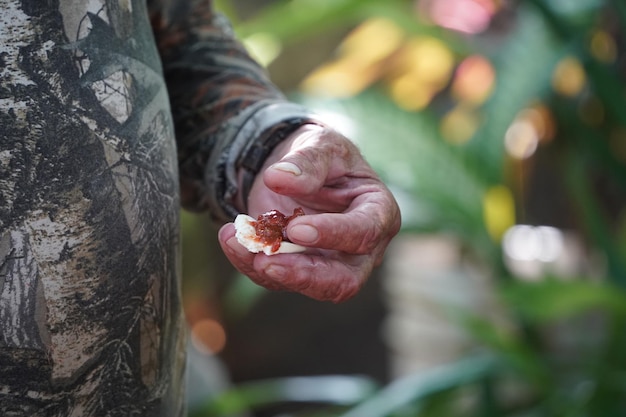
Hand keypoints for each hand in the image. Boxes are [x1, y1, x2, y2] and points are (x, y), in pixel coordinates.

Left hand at [218, 124, 400, 302]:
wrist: (299, 168)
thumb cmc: (322, 155)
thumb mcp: (319, 144)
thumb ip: (306, 161)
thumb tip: (279, 178)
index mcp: (378, 212)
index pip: (364, 232)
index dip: (333, 234)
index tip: (297, 228)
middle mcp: (362, 248)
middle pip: (344, 280)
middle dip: (304, 275)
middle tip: (266, 261)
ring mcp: (332, 264)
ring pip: (308, 286)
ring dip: (270, 270)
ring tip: (238, 243)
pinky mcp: (302, 270)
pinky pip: (277, 277)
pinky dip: (249, 261)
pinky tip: (230, 238)